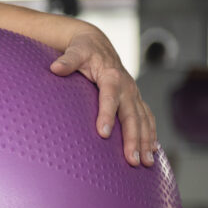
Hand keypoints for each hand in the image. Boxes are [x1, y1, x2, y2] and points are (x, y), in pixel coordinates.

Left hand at [49, 29, 156, 166]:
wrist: (98, 44)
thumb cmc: (84, 49)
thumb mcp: (75, 51)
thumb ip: (67, 60)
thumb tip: (55, 68)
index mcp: (112, 76)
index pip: (109, 98)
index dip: (106, 115)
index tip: (103, 134)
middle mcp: (127, 87)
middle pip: (132, 115)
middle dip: (133, 138)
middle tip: (131, 160)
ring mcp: (133, 94)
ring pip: (143, 120)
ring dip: (146, 142)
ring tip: (145, 163)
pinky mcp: (135, 100)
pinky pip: (147, 119)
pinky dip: (151, 135)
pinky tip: (152, 152)